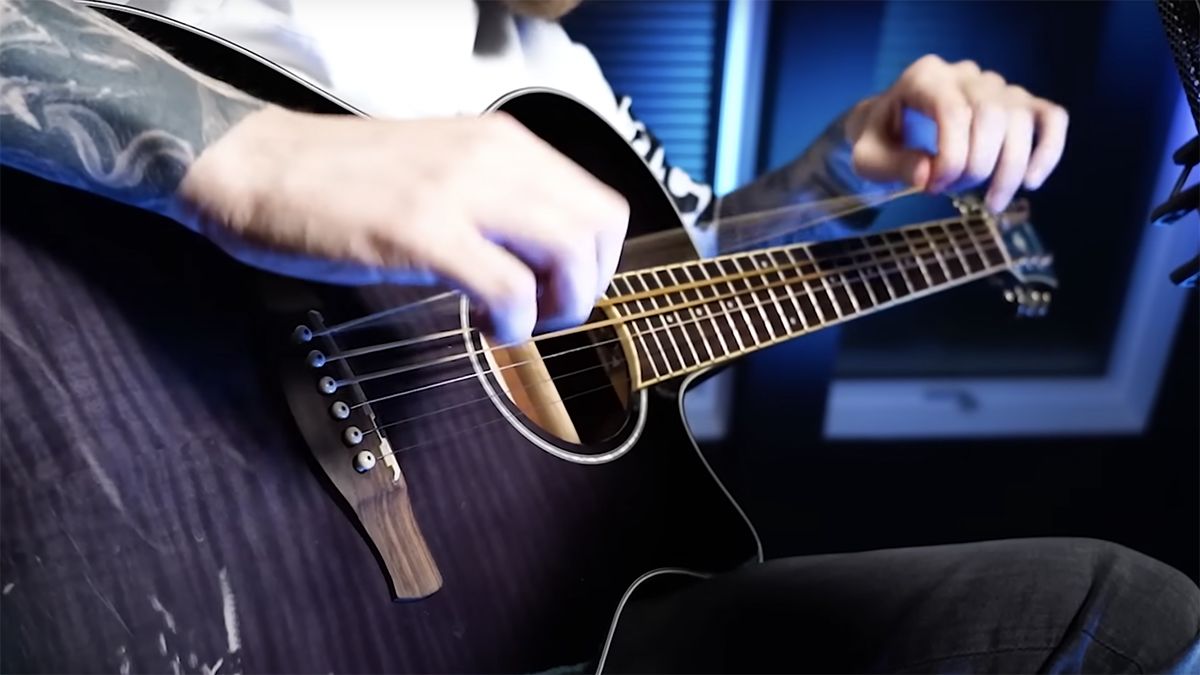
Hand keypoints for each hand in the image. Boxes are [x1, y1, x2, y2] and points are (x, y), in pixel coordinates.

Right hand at [176, 106, 628, 343]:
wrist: (256, 167)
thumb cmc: (342, 178)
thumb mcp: (443, 169)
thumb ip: (498, 201)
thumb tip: (547, 257)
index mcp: (503, 143)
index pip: (601, 203)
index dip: (598, 261)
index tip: (566, 288)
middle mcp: (493, 157)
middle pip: (598, 230)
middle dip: (585, 288)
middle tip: (548, 313)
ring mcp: (459, 192)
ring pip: (568, 255)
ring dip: (557, 306)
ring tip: (517, 322)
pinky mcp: (422, 232)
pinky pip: (509, 289)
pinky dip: (512, 322)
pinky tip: (485, 326)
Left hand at [845, 54, 1068, 212]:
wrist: (890, 126)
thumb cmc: (880, 139)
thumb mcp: (868, 157)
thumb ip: (892, 164)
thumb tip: (929, 173)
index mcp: (925, 77)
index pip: (953, 110)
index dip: (951, 156)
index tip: (933, 187)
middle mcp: (965, 74)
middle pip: (992, 113)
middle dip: (977, 164)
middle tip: (952, 191)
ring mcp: (996, 86)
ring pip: (1022, 118)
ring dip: (1009, 168)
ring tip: (989, 202)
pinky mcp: (1019, 104)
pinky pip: (1050, 117)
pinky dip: (1049, 149)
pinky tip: (1031, 182)